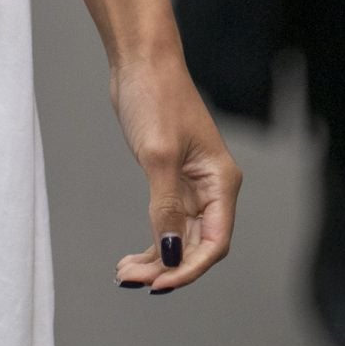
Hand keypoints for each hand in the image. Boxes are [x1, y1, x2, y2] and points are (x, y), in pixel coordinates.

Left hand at [110, 49, 240, 293]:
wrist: (140, 62)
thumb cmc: (156, 98)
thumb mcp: (158, 156)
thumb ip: (165, 208)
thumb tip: (170, 254)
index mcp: (221, 182)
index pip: (214, 242)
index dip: (190, 267)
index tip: (159, 284)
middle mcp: (210, 188)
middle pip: (195, 244)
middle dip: (166, 266)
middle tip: (130, 279)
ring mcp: (189, 184)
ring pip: (177, 237)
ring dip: (154, 259)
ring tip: (123, 272)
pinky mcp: (168, 178)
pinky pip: (164, 222)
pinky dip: (150, 241)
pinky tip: (129, 257)